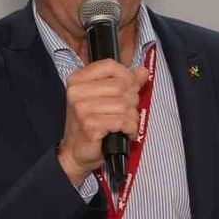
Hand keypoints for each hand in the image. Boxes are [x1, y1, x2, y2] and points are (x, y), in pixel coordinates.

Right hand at [56, 60, 150, 186]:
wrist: (76, 152)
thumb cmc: (91, 124)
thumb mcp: (105, 99)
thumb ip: (125, 82)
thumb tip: (143, 71)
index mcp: (78, 80)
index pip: (110, 65)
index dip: (127, 76)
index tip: (130, 88)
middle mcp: (77, 91)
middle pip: (121, 86)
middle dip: (132, 100)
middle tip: (128, 112)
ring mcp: (82, 108)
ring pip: (124, 105)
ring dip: (132, 117)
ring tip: (126, 124)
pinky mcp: (89, 125)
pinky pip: (122, 121)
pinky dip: (130, 128)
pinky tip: (126, 133)